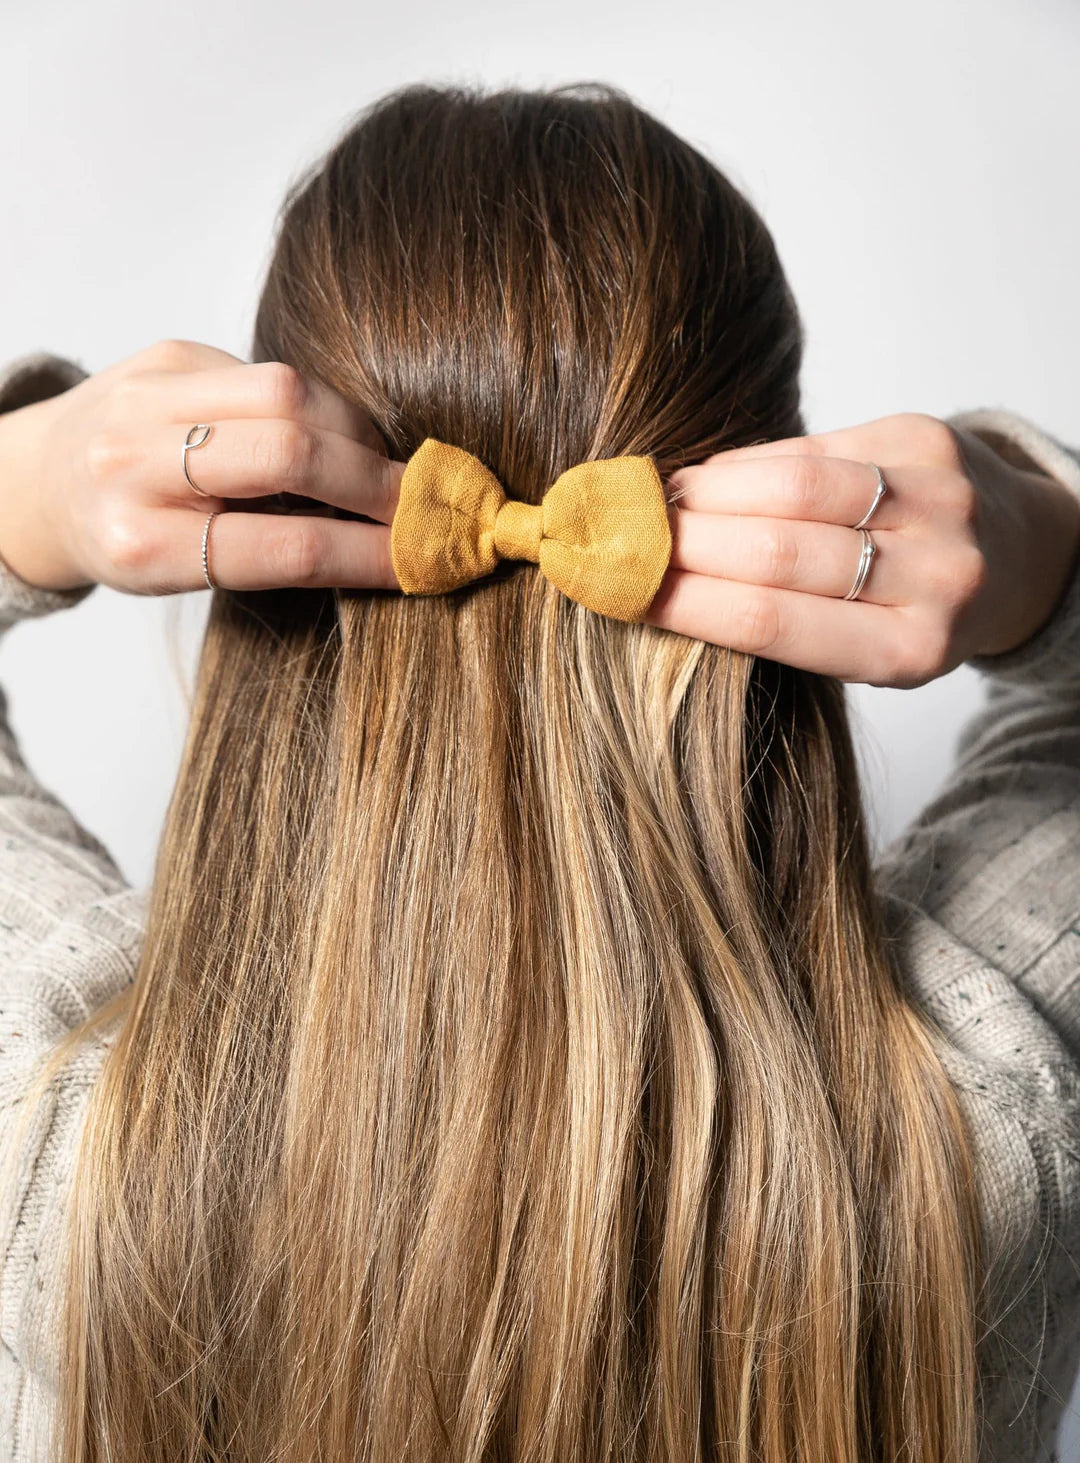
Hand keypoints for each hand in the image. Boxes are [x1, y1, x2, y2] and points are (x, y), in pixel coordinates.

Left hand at [0, 339, 405, 594]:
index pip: (287, 549)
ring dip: (355, 433)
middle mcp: (132, 463)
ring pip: (288, 392)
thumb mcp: (187, 573)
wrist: (47, 482)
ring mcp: (146, 396)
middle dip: (374, 481)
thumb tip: (385, 534)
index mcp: (140, 542)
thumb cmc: (135, 539)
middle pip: (290, 453)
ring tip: (377, 468)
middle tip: (420, 504)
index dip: (370, 553)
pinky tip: (332, 437)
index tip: (422, 557)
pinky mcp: (167, 352)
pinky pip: (271, 371)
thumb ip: (272, 550)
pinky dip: (318, 408)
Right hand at [647, 413, 1079, 687]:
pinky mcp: (927, 439)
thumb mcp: (861, 650)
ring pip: (793, 485)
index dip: (683, 602)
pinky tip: (711, 478)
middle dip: (682, 541)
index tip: (618, 590)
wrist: (1015, 554)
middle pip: (776, 550)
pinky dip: (749, 464)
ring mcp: (937, 499)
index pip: (770, 622)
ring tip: (657, 503)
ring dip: (707, 491)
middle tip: (617, 538)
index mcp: (908, 649)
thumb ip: (781, 620)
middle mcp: (935, 574)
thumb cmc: (913, 612)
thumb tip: (659, 580)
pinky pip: (815, 444)